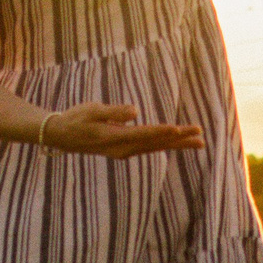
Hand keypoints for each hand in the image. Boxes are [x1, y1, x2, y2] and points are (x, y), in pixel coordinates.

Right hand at [41, 103, 205, 158]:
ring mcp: (124, 151)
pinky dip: (165, 144)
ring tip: (198, 141)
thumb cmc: (76, 119)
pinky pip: (149, 148)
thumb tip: (135, 111)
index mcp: (114, 138)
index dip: (162, 131)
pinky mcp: (124, 150)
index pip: (144, 134)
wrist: (61, 135)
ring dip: (177, 144)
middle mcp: (122, 149)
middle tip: (200, 135)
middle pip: (156, 144)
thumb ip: (114, 111)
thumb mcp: (92, 111)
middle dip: (179, 140)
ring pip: (155, 147)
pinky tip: (176, 142)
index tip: (180, 129)